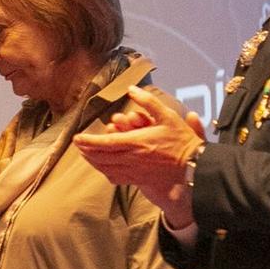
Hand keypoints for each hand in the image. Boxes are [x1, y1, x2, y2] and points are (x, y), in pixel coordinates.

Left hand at [75, 85, 206, 228]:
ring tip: (85, 155)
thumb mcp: (167, 115)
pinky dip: (105, 172)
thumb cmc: (181, 140)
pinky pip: (116, 178)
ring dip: (93, 161)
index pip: (105, 143)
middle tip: (77, 145)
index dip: (88, 141)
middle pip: (101, 156)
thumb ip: (148, 101)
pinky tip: (102, 168)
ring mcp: (134, 171)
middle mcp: (131, 158)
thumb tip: (131, 89)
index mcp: (136, 142)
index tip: (76, 138)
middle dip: (86, 151)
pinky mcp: (138, 179)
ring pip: (106, 168)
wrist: (193, 165)